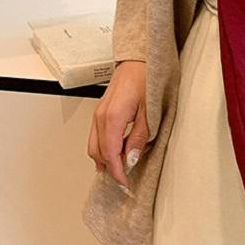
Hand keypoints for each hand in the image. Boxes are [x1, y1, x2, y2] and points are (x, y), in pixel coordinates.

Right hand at [87, 60, 148, 192]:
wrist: (139, 60)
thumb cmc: (147, 79)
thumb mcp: (149, 112)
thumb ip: (139, 137)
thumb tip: (131, 158)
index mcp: (112, 118)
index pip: (110, 155)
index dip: (117, 173)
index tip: (126, 184)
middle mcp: (100, 117)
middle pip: (98, 153)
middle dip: (111, 170)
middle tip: (125, 181)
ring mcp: (98, 114)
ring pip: (94, 146)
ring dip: (105, 160)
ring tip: (121, 169)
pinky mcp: (100, 112)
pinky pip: (96, 137)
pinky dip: (103, 149)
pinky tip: (116, 152)